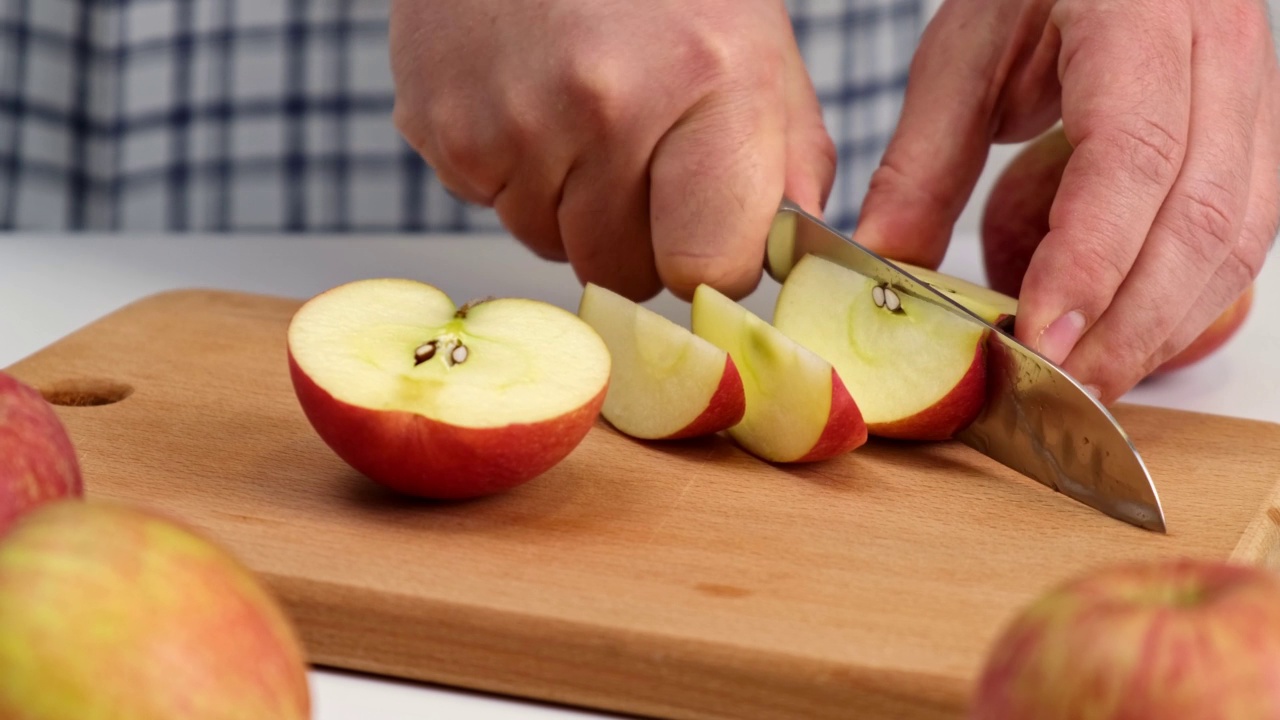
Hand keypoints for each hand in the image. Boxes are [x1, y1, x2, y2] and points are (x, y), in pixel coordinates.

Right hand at [389, 0, 834, 301]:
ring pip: (549, 244)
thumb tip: (794, 256)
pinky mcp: (440, 129)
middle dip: (637, 239)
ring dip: (570, 206)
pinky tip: (527, 100)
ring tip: (579, 114)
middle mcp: (603, 109)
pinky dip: (512, 173)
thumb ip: (788, 161)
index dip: (709, 258)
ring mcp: (510, 122)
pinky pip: (490, 205)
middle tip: (639, 160)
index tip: (705, 229)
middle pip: (622, 271)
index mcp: (705, 86)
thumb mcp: (757, 46)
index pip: (707, 269)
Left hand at [854, 0, 1279, 402]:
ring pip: (1237, 239)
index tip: (1041, 338)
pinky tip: (1124, 333)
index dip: (1090, 259)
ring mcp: (1256, 96)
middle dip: (1129, 323)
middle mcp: (1222, 53)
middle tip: (1057, 387)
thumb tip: (884, 265)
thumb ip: (924, 161)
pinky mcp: (1257, 138)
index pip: (1134, 154)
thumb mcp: (963, 56)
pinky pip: (1242, 236)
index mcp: (1141, 17)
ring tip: (1084, 377)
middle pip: (1201, 217)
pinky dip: (1185, 300)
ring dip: (1162, 326)